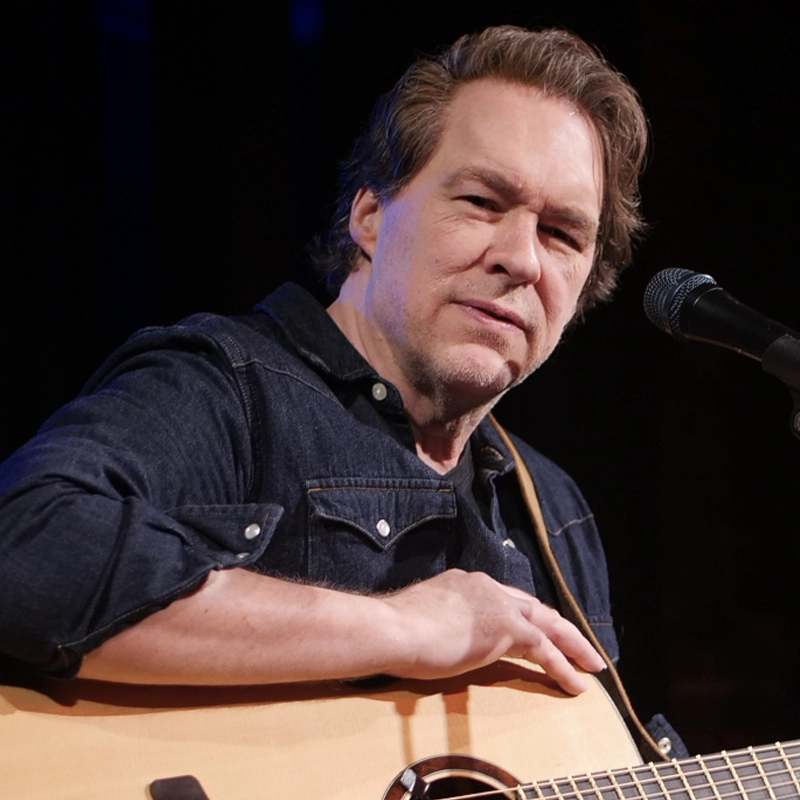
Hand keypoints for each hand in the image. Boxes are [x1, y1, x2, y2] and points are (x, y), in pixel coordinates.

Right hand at [380, 569, 605, 694]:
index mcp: (465, 584)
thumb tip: (441, 638)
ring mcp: (497, 604)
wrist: (394, 629)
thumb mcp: (425, 620)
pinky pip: (544, 649)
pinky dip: (563, 666)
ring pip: (548, 623)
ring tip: (592, 665)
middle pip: (533, 607)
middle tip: (579, 645)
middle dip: (559, 627)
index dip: (526, 616)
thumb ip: (443, 624)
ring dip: (572, 645)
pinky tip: (576, 684)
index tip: (536, 631)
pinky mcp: (506, 627)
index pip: (506, 599)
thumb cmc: (396, 631)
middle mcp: (486, 587)